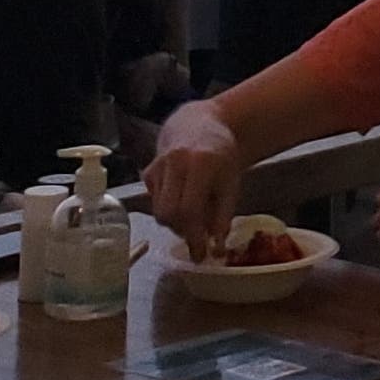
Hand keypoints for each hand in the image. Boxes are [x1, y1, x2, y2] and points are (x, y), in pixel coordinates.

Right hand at [144, 103, 242, 257]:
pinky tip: (181, 198)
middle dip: (182, 231)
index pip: (189, 208)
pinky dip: (167, 209)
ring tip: (193, 214)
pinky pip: (154, 202)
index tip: (201, 254)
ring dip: (175, 222)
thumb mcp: (232, 182)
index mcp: (201, 162)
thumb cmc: (221, 155)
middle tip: (197, 237)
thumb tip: (216, 248)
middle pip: (168, 213)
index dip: (194, 235)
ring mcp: (157, 165)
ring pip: (159, 211)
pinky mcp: (147, 171)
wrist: (198, 125)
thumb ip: (224, 215)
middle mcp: (174, 162)